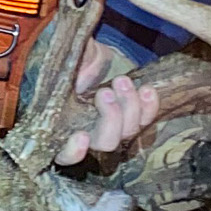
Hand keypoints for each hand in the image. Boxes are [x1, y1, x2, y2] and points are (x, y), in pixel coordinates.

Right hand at [55, 40, 158, 166]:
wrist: (87, 55)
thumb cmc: (69, 63)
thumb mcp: (63, 67)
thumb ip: (66, 77)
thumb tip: (79, 82)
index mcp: (62, 129)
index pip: (64, 156)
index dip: (73, 152)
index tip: (82, 136)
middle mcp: (88, 134)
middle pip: (105, 143)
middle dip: (111, 119)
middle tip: (104, 93)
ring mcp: (113, 127)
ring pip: (127, 132)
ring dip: (129, 107)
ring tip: (122, 81)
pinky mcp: (132, 116)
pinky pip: (145, 119)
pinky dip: (148, 107)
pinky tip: (147, 90)